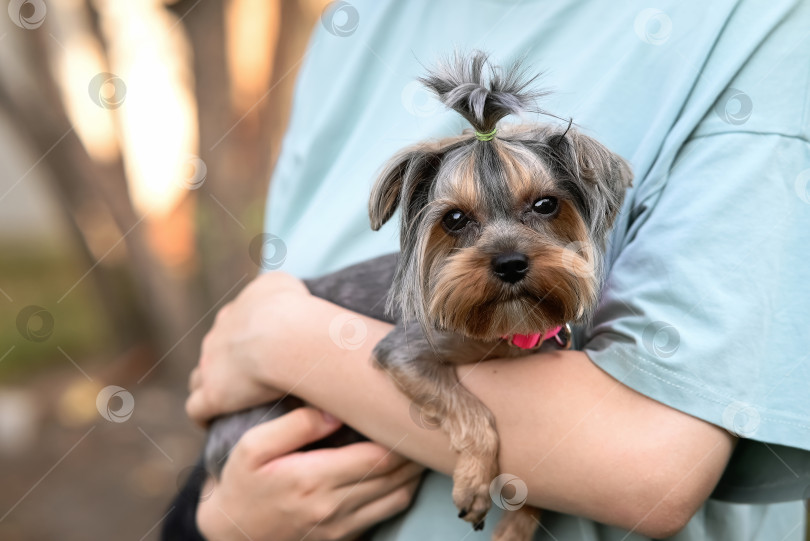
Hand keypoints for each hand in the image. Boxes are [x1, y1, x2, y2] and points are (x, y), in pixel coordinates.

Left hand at [186, 272, 310, 424]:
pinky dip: (203, 415)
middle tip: (249, 378)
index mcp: (235, 313)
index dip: (242, 340)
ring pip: (199, 378)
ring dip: (210, 387)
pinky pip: (197, 408)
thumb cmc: (292, 310)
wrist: (284, 334)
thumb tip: (281, 298)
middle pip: (214, 352)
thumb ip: (275, 289)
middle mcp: (218, 336)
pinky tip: (212, 423)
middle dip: (226, 363)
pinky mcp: (212, 395)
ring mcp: (211, 366)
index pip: (231, 327)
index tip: (257, 351)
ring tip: (228, 402)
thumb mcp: (284, 284)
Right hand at [197, 407, 424, 540]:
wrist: (231, 534)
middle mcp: (333, 506)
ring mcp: (341, 526)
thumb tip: (335, 409)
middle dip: (413, 449)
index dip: (399, 436)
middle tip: (420, 422)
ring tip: (415, 442)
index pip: (377, 457)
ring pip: (398, 496)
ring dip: (413, 470)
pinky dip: (401, 489)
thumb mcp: (253, 448)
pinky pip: (387, 512)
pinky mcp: (344, 537)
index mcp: (313, 479)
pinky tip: (400, 468)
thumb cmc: (242, 484)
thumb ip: (295, 425)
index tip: (405, 412)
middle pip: (396, 476)